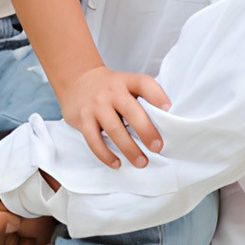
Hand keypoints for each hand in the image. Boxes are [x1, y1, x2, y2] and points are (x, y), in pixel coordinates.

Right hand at [49, 62, 168, 169]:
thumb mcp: (125, 84)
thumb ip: (141, 98)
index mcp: (127, 81)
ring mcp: (96, 105)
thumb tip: (163, 125)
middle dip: (146, 131)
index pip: (144, 84)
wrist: (77, 80)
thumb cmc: (109, 88)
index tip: (168, 109)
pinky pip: (94, 140)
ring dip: (129, 149)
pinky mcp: (82, 119)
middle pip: (131, 111)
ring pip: (114, 129)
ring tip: (142, 162)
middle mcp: (111, 92)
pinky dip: (106, 154)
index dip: (157, 96)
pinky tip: (117, 163)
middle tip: (157, 147)